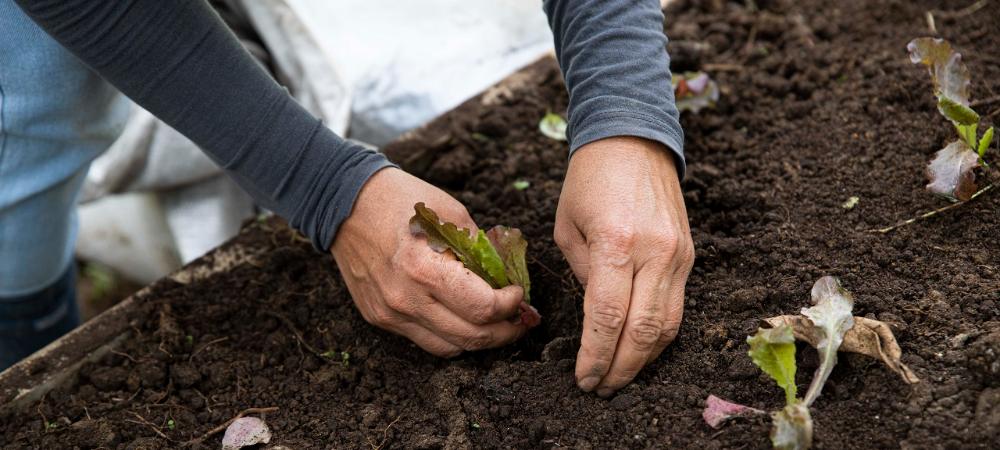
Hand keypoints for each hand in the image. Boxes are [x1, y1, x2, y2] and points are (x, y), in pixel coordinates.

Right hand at [331, 168, 528, 356]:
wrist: (345, 203)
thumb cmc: (401, 200)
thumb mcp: (451, 213)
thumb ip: (480, 249)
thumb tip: (505, 278)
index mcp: (425, 268)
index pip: (483, 308)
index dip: (511, 305)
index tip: (518, 293)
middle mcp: (406, 299)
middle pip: (471, 337)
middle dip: (506, 330)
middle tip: (521, 319)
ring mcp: (390, 313)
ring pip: (450, 347)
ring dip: (480, 339)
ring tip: (496, 323)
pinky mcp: (380, 318)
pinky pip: (425, 339)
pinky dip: (450, 334)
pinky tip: (461, 317)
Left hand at [554, 136, 693, 396]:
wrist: (634, 138)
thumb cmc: (589, 179)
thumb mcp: (567, 225)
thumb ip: (582, 274)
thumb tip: (597, 315)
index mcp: (615, 242)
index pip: (608, 317)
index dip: (595, 355)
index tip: (583, 378)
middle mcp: (654, 252)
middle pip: (642, 331)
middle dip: (620, 368)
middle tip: (600, 388)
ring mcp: (677, 255)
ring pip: (667, 325)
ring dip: (643, 359)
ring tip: (619, 377)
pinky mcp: (689, 255)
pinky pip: (676, 307)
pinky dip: (659, 335)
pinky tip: (640, 349)